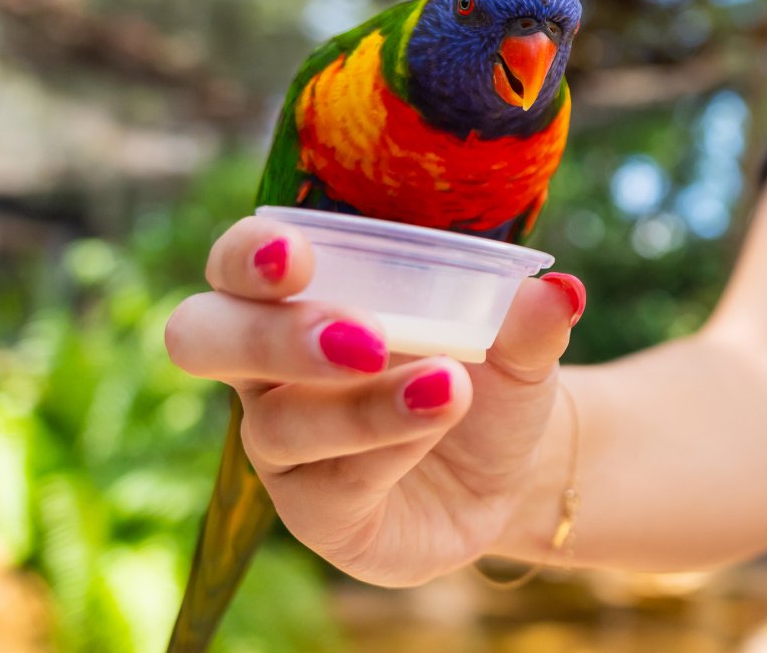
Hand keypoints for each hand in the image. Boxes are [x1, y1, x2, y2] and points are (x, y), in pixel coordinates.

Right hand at [164, 215, 583, 586]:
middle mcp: (266, 372)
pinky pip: (330, 485)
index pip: (235, 266)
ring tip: (448, 386)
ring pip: (278, 424)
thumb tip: (563, 291)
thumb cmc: (482, 376)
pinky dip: (388, 449)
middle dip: (271, 335)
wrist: (506, 468)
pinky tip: (440, 422)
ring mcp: (282, 447)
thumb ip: (528, 317)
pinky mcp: (315, 512)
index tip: (297, 254)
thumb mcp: (516, 342)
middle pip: (203, 340)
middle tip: (362, 335)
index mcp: (293, 300)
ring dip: (361, 407)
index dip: (248, 257)